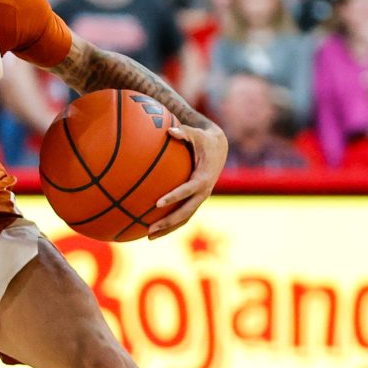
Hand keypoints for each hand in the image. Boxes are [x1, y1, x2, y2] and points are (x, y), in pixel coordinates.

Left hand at [148, 124, 225, 239]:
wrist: (219, 148)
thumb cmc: (203, 139)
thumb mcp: (196, 133)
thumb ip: (183, 132)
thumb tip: (170, 130)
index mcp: (203, 178)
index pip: (187, 190)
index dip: (173, 197)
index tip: (157, 203)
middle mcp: (203, 192)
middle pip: (185, 212)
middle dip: (168, 222)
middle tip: (150, 229)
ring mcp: (200, 198)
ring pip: (184, 219)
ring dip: (168, 229)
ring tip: (148, 237)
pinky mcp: (196, 201)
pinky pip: (183, 215)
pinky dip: (170, 224)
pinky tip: (153, 229)